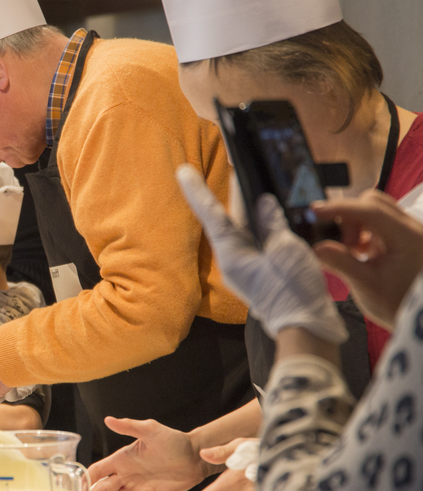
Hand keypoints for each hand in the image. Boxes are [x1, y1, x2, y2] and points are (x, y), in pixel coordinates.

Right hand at [88, 417, 211, 490]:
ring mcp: (137, 487)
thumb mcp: (151, 430)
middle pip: (102, 489)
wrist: (196, 457)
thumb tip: (109, 420)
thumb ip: (129, 426)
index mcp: (121, 459)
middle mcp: (126, 474)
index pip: (97, 471)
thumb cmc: (174, 440)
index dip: (86, 480)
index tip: (78, 490)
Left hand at [177, 165, 346, 343]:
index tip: (182, 170)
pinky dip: (267, 222)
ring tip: (255, 176)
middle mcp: (234, 258)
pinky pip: (262, 239)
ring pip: (248, 227)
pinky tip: (276, 207)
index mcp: (232, 254)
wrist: (306, 330)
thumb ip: (273, 224)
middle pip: (231, 217)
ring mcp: (249, 265)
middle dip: (235, 191)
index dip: (197, 191)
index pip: (211, 214)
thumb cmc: (294, 292)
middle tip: (235, 160)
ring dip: (252, 204)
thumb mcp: (286, 251)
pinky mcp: (264, 270)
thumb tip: (267, 205)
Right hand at [312, 191, 422, 328]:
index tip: (315, 212)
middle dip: (349, 219)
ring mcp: (406, 232)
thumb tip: (316, 248)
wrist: (418, 318)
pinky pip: (376, 223)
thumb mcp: (366, 285)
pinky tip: (359, 252)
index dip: (340, 208)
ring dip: (355, 226)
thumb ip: (341, 263)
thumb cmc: (398, 304)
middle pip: (372, 203)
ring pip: (374, 211)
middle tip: (344, 246)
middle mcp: (410, 229)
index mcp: (407, 237)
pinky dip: (361, 232)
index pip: (371, 210)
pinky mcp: (400, 239)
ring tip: (351, 251)